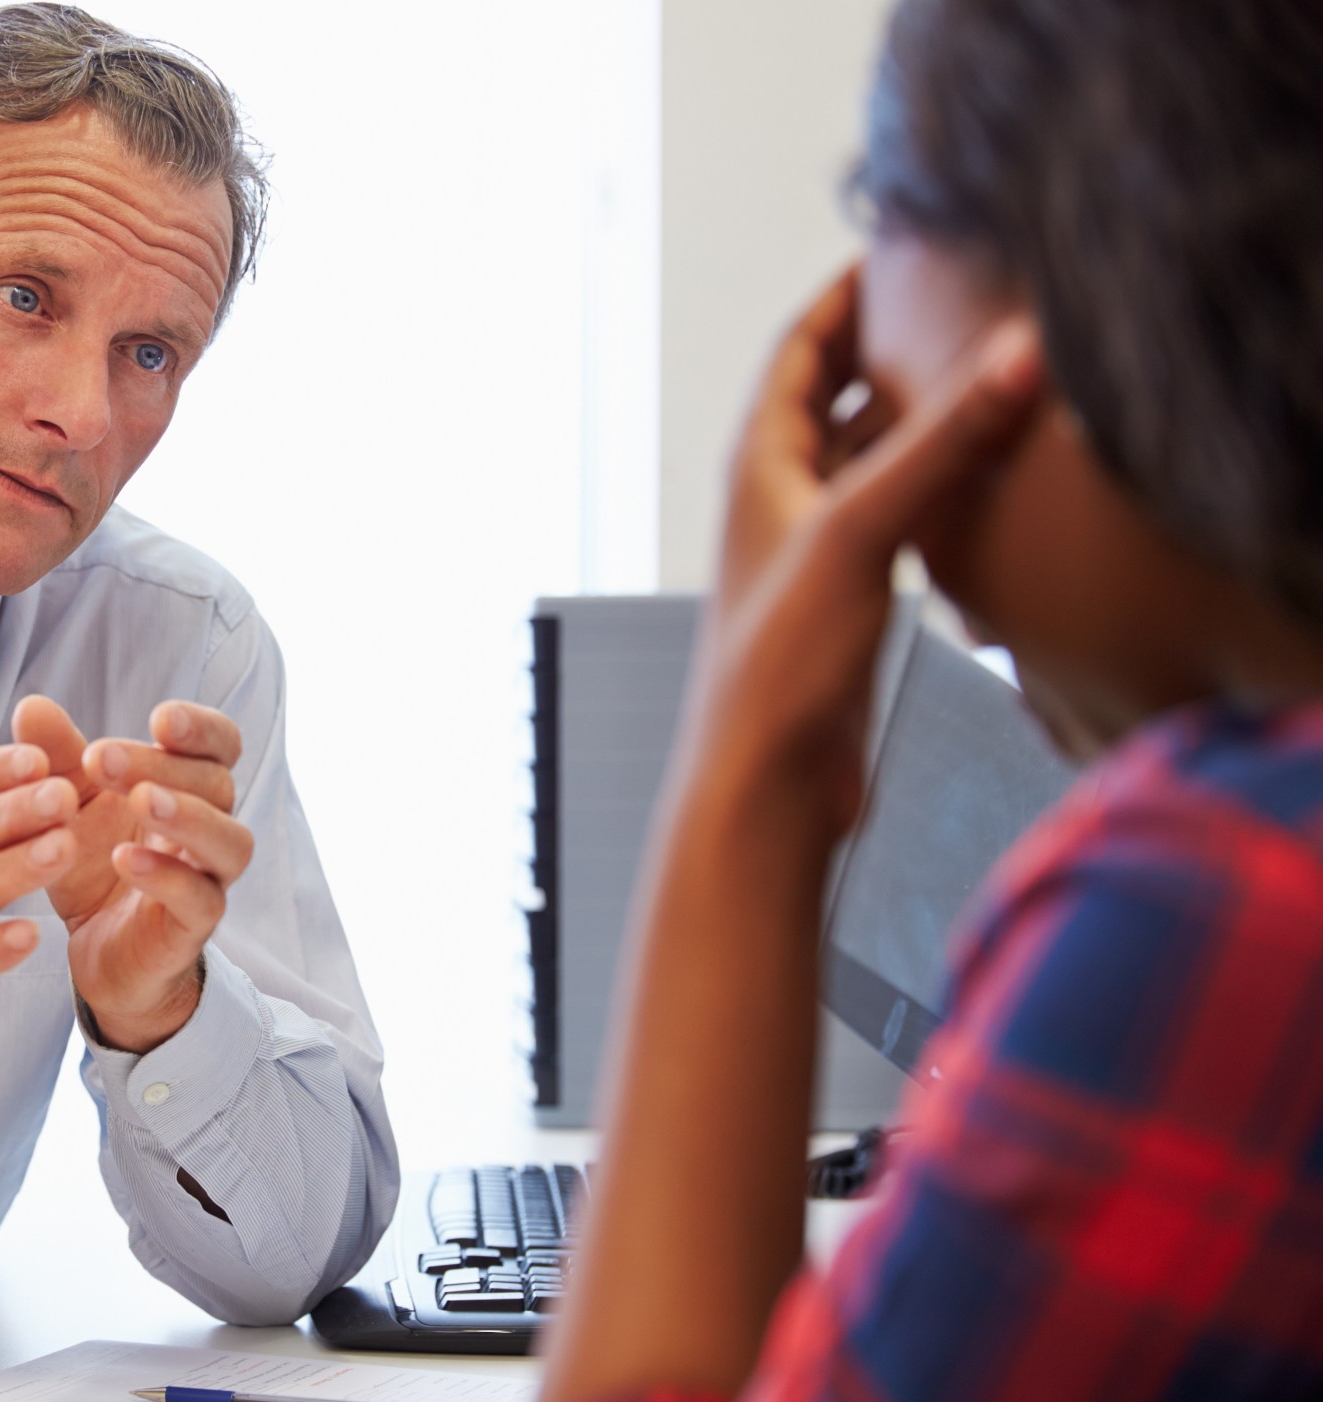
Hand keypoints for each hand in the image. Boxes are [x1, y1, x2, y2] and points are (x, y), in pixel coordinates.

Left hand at [11, 696, 253, 1052]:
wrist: (97, 951)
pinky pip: (200, 899)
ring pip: (228, 840)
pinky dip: (168, 877)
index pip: (221, 745)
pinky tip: (126, 861)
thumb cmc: (95, 867)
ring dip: (187, 814)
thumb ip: (57, 758)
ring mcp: (208, 879)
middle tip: (103, 758)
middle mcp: (209, 829)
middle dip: (164, 765)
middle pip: (217, 783)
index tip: (159, 718)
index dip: (201, 727)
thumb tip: (31, 704)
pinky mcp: (192, 927)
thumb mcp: (68, 807)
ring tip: (143, 800)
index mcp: (187, 787)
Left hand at [692, 263, 1042, 835]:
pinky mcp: (846, 595)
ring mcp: (812, 546)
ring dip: (911, 414)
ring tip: (975, 371)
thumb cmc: (777, 668)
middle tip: (948, 299)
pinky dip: (928, 480)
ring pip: (863, 453)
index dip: (845, 294)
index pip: (798, 348)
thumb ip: (938, 444)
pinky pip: (890, 512)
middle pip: (830, 393)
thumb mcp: (861, 533)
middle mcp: (779, 497)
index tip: (897, 247)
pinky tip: (973, 478)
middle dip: (883, 343)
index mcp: (759, 464)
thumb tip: (1013, 357)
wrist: (767, 782)